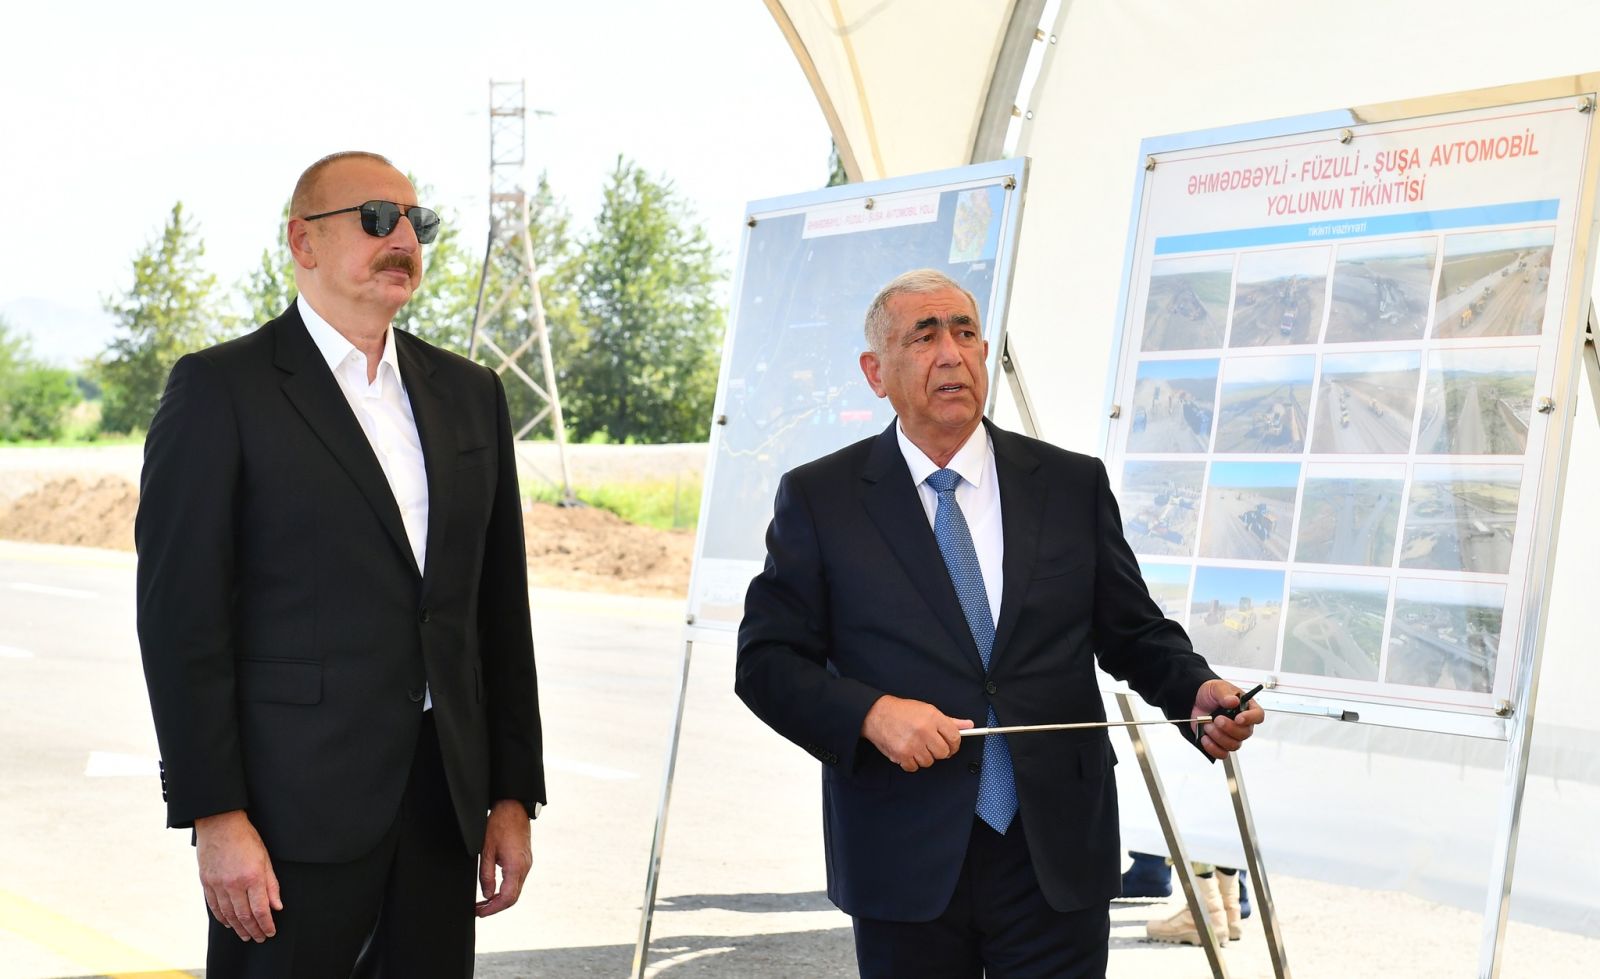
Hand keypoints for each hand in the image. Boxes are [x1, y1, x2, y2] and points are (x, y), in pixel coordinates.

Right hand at [194, 809, 280, 941]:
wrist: (219, 823)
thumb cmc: (246, 838)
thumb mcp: (265, 858)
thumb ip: (271, 885)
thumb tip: (277, 906)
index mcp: (252, 877)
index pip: (261, 910)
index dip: (266, 925)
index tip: (270, 932)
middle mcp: (234, 884)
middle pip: (244, 916)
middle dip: (253, 930)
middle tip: (259, 938)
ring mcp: (218, 884)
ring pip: (228, 914)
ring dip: (238, 928)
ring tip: (245, 935)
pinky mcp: (206, 882)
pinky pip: (214, 906)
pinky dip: (222, 918)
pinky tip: (228, 923)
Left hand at [476, 799, 531, 916]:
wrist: (514, 808)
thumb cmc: (499, 825)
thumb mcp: (486, 850)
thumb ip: (486, 875)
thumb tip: (487, 895)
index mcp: (516, 866)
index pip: (507, 898)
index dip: (493, 909)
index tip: (480, 913)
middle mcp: (525, 868)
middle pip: (513, 897)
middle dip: (495, 907)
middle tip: (479, 911)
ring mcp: (527, 864)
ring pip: (515, 890)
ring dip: (500, 899)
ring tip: (482, 903)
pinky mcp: (525, 861)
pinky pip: (516, 881)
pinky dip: (505, 890)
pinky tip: (493, 890)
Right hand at [861, 695, 973, 771]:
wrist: (876, 714)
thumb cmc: (902, 711)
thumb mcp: (927, 710)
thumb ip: (950, 721)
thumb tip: (969, 725)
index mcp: (932, 717)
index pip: (954, 737)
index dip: (955, 744)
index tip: (951, 745)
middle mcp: (924, 731)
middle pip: (943, 753)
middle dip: (939, 751)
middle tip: (931, 746)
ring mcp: (913, 744)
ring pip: (929, 762)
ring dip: (924, 757)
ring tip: (916, 746)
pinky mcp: (901, 755)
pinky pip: (915, 767)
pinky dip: (912, 763)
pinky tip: (908, 752)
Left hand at [1192, 679, 1264, 760]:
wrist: (1195, 701)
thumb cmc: (1211, 694)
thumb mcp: (1217, 688)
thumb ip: (1225, 693)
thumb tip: (1233, 701)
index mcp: (1246, 708)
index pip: (1258, 716)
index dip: (1250, 719)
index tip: (1239, 718)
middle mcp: (1242, 724)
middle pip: (1245, 734)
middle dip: (1229, 728)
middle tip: (1217, 720)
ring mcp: (1232, 735)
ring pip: (1234, 745)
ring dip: (1218, 737)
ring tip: (1207, 726)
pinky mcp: (1220, 744)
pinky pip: (1222, 753)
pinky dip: (1212, 748)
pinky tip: (1205, 738)